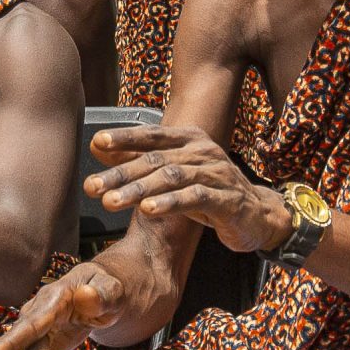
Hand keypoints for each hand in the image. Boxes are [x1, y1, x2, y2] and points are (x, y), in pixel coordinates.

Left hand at [84, 124, 292, 252]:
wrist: (258, 214)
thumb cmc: (209, 191)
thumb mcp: (174, 174)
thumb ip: (140, 160)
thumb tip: (97, 146)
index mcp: (190, 139)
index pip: (152, 135)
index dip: (124, 138)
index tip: (97, 143)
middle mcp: (203, 151)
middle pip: (156, 160)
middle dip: (121, 173)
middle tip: (92, 187)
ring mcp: (216, 174)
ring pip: (172, 178)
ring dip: (138, 189)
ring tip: (111, 202)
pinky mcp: (227, 199)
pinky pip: (195, 198)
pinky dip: (170, 203)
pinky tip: (148, 209)